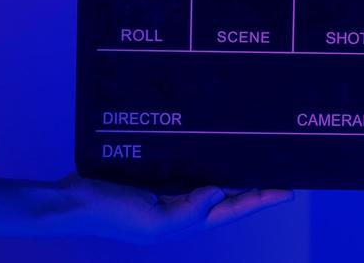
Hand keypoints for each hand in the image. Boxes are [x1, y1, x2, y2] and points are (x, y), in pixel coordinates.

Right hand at [53, 174, 292, 242]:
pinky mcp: (157, 173)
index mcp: (186, 221)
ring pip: (213, 176)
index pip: (233, 209)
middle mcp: (183, 205)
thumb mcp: (152, 222)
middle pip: (229, 193)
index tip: (290, 189)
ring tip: (259, 152)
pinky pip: (190, 164)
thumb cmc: (112, 214)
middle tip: (282, 165)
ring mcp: (170, 190)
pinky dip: (208, 156)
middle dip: (255, 182)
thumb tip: (218, 193)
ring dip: (234, 168)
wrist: (74, 200)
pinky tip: (219, 141)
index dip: (262, 199)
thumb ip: (187, 212)